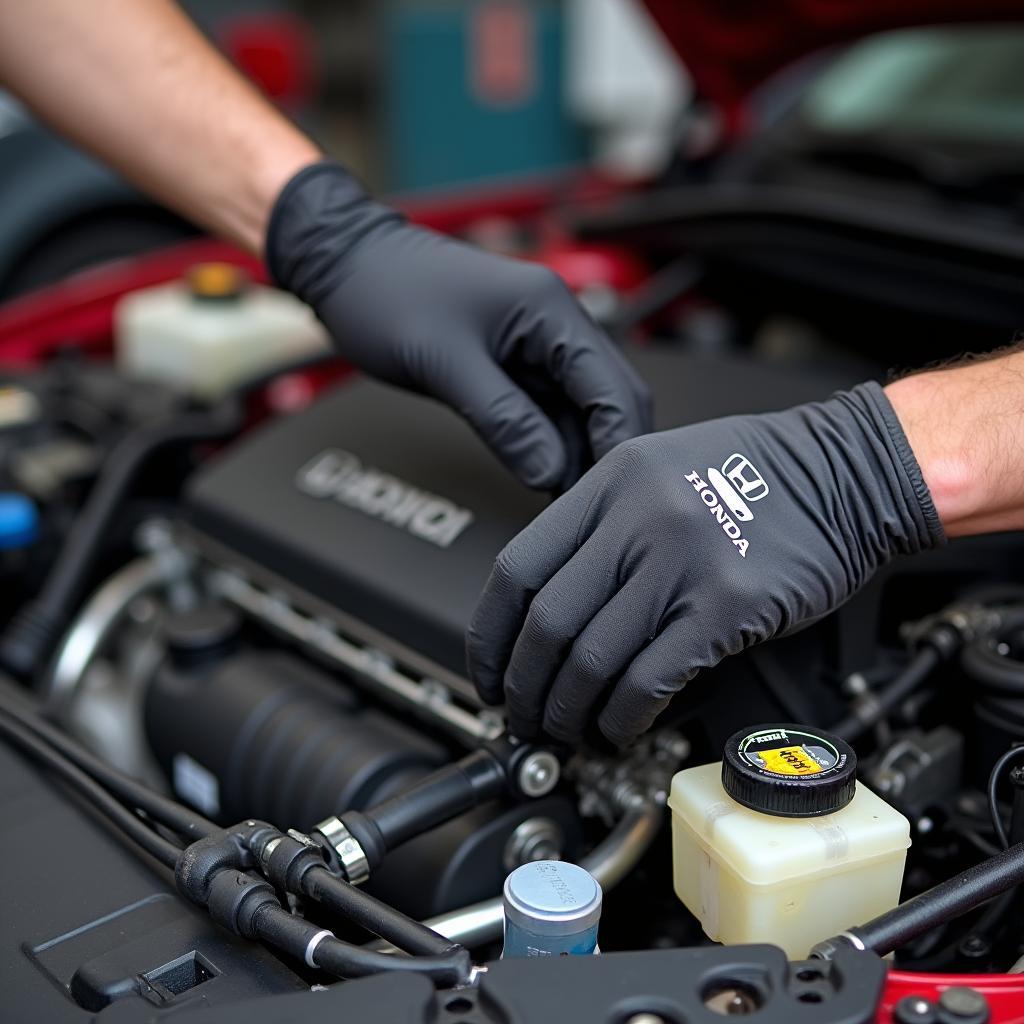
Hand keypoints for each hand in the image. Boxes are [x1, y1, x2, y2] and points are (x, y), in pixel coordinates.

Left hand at [267, 161, 650, 490]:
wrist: (347, 268)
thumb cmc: (387, 292)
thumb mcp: (445, 363)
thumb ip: (503, 420)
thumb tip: (549, 472)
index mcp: (551, 309)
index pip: (612, 387)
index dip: (617, 444)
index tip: (612, 492)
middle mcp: (555, 325)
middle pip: (609, 399)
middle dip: (605, 452)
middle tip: (592, 506)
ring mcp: (537, 347)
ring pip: (580, 412)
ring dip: (578, 454)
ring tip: (566, 502)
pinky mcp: (515, 367)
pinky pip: (548, 412)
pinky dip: (551, 446)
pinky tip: (545, 478)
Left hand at [467, 383, 943, 745]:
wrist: (847, 472)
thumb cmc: (759, 473)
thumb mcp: (659, 470)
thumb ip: (603, 524)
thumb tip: (553, 601)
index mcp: (609, 483)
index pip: (517, 569)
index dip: (491, 635)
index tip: (490, 671)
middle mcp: (636, 519)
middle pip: (546, 623)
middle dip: (525, 686)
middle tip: (525, 716)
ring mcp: (680, 561)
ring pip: (591, 658)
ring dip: (570, 711)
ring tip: (569, 731)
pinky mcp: (725, 605)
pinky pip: (650, 677)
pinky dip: (623, 715)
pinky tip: (620, 727)